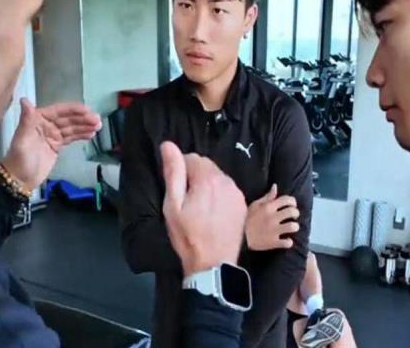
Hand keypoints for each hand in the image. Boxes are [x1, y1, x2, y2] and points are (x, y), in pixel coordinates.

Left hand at [1, 98, 101, 189]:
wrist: (19, 180)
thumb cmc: (19, 160)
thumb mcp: (22, 139)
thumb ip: (26, 120)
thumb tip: (24, 100)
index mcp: (37, 120)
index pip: (58, 111)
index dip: (73, 110)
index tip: (87, 110)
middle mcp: (46, 125)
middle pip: (68, 119)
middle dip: (83, 118)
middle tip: (97, 120)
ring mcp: (52, 135)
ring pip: (72, 127)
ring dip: (85, 126)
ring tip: (98, 126)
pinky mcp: (57, 145)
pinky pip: (71, 137)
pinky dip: (81, 135)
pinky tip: (91, 134)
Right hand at [161, 141, 246, 276]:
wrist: (213, 264)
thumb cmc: (188, 236)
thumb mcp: (172, 205)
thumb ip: (172, 172)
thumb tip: (168, 145)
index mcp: (207, 179)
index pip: (191, 157)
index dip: (180, 170)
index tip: (177, 189)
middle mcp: (226, 180)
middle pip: (206, 166)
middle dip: (194, 175)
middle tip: (186, 199)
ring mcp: (236, 192)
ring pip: (217, 176)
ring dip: (207, 183)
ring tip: (198, 206)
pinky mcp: (242, 204)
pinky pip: (227, 188)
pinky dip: (218, 193)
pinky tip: (212, 211)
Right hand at [245, 184, 299, 250]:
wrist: (238, 235)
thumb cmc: (246, 218)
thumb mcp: (255, 205)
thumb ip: (267, 197)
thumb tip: (275, 187)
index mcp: (268, 207)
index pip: (286, 200)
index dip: (293, 201)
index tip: (292, 205)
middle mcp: (273, 217)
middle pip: (292, 212)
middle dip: (296, 213)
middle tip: (293, 216)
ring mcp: (274, 230)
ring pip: (292, 226)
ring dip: (294, 227)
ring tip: (291, 227)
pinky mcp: (273, 242)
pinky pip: (287, 243)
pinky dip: (288, 242)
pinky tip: (286, 241)